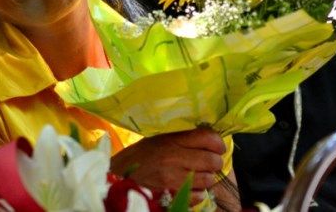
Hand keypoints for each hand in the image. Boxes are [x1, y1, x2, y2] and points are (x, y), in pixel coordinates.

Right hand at [110, 127, 225, 190]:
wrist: (117, 178)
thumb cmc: (136, 157)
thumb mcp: (156, 140)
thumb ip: (180, 140)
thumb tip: (205, 139)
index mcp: (171, 141)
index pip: (208, 138)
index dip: (217, 143)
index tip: (216, 146)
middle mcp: (175, 159)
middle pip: (213, 161)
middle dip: (214, 162)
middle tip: (207, 163)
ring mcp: (175, 180)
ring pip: (209, 180)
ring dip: (206, 179)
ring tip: (195, 175)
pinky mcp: (174, 197)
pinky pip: (199, 196)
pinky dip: (197, 193)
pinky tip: (187, 187)